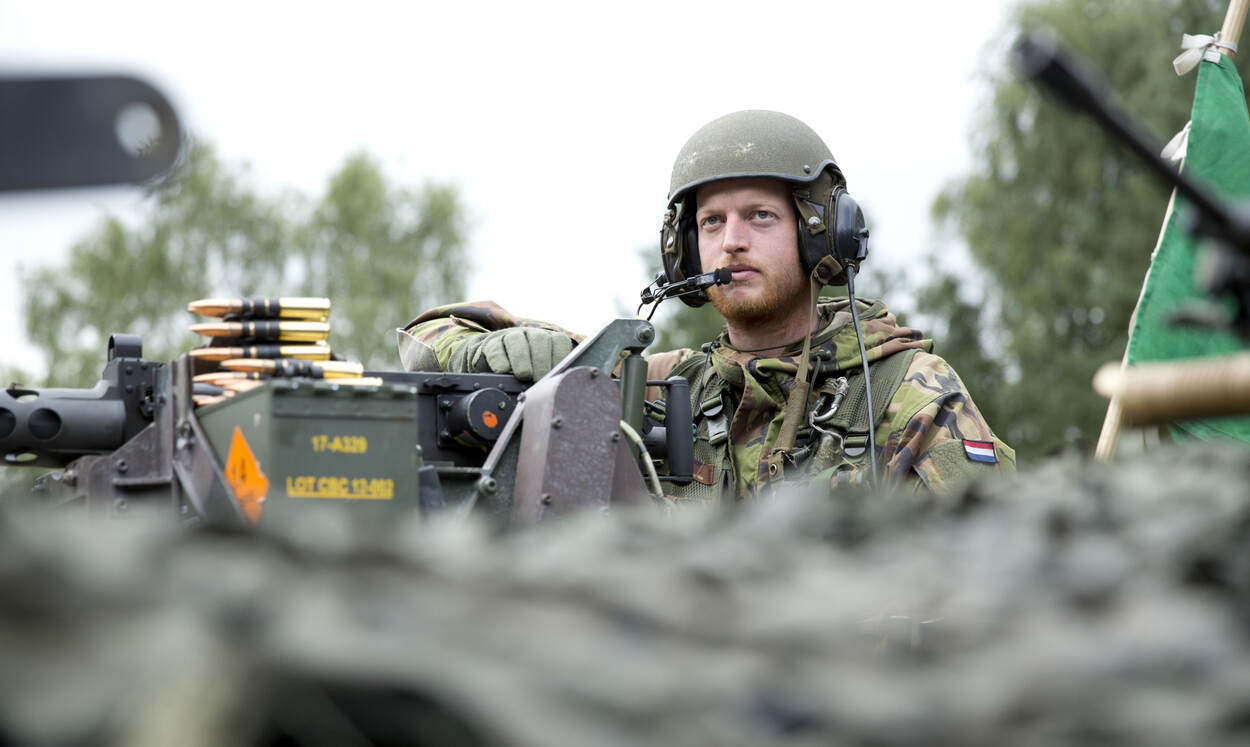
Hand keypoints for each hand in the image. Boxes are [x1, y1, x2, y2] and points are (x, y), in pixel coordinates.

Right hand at [449, 327, 574, 381]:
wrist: (494, 364)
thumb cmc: (525, 372)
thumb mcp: (541, 373)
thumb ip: (552, 376)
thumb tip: (560, 387)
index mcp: (548, 340)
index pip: (559, 342)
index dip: (560, 357)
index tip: (556, 374)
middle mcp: (530, 334)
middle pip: (540, 339)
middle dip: (541, 361)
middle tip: (539, 378)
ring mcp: (510, 337)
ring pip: (517, 340)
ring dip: (522, 359)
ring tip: (523, 375)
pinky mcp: (492, 344)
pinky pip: (496, 348)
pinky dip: (500, 360)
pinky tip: (503, 371)